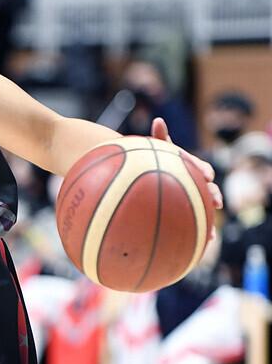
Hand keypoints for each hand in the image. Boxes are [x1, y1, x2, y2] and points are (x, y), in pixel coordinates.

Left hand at [150, 116, 222, 231]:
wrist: (147, 177)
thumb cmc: (152, 162)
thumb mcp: (155, 150)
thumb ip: (159, 138)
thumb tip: (158, 119)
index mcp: (190, 168)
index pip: (200, 168)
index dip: (203, 171)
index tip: (205, 175)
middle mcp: (195, 184)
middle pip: (208, 190)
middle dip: (213, 195)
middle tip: (215, 201)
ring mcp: (193, 199)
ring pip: (203, 210)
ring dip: (209, 221)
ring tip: (212, 231)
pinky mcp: (187, 214)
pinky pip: (195, 224)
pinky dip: (200, 234)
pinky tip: (201, 244)